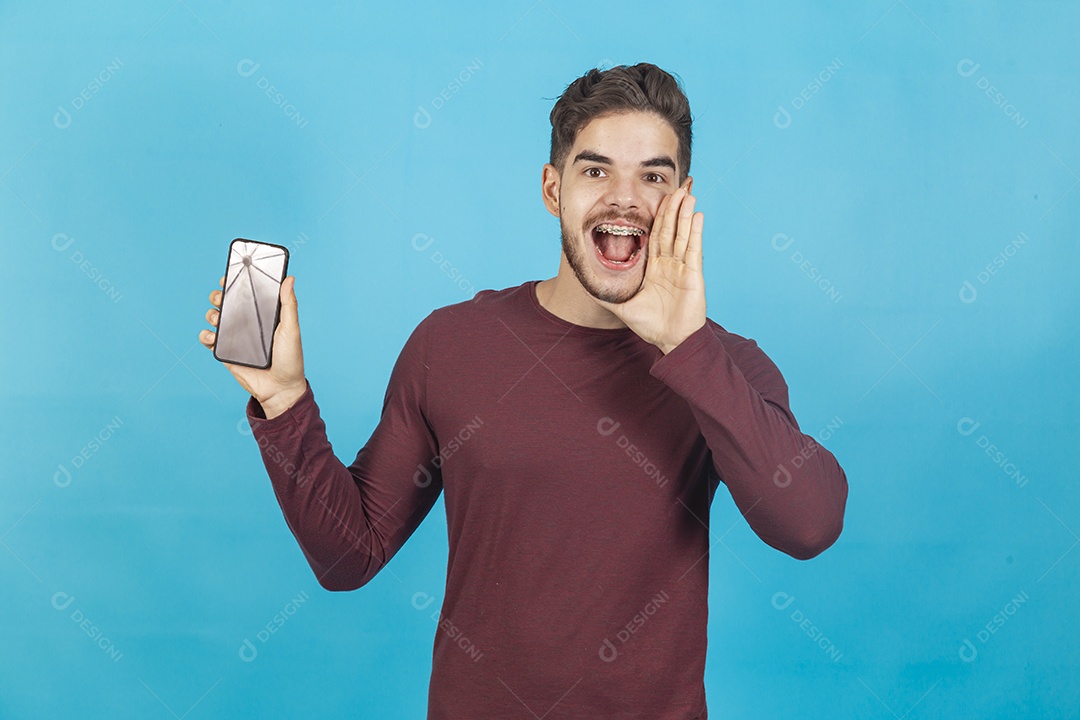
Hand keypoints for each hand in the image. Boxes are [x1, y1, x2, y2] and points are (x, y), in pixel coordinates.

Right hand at [200, 274, 306, 415]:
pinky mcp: (226, 352)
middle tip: (221, 297)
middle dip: (218, 296)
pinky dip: (206, 335)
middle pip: (226, 302)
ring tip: (218, 318)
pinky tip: (213, 336)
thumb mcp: (291, 329)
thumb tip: (289, 279)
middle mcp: (247, 323)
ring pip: (215, 318)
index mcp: (263, 315)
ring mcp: (235, 337)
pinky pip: (208, 340)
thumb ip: (289, 304)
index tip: (230, 276)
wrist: (280, 389)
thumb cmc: (290, 359)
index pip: (247, 293)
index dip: (236, 282)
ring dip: (211, 313)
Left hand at [593, 177, 705, 353]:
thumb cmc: (649, 325)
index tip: (656, 198)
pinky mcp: (693, 274)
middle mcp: (668, 264)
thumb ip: (604, 294)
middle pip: (669, 229)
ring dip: (684, 213)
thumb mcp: (620, 306)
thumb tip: (583, 285)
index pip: (654, 235)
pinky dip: (695, 231)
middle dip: (672, 208)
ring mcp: (681, 267)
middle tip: (675, 187)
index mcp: (653, 267)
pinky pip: (693, 249)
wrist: (670, 340)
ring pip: (682, 234)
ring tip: (687, 193)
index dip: (655, 217)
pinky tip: (697, 214)